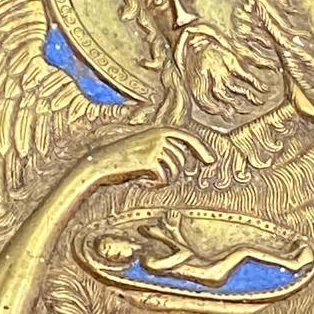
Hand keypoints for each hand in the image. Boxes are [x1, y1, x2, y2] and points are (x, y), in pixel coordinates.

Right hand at [93, 127, 213, 185]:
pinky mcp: (149, 160)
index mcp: (160, 129)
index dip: (201, 149)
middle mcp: (160, 136)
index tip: (211, 161)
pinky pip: (164, 177)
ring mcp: (155, 147)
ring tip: (150, 179)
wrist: (102, 162)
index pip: (188, 138)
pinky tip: (145, 183)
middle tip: (157, 177)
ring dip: (165, 179)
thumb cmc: (124, 157)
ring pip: (174, 169)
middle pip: (181, 159)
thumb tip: (184, 161)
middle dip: (174, 172)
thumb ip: (164, 149)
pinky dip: (157, 184)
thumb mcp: (145, 147)